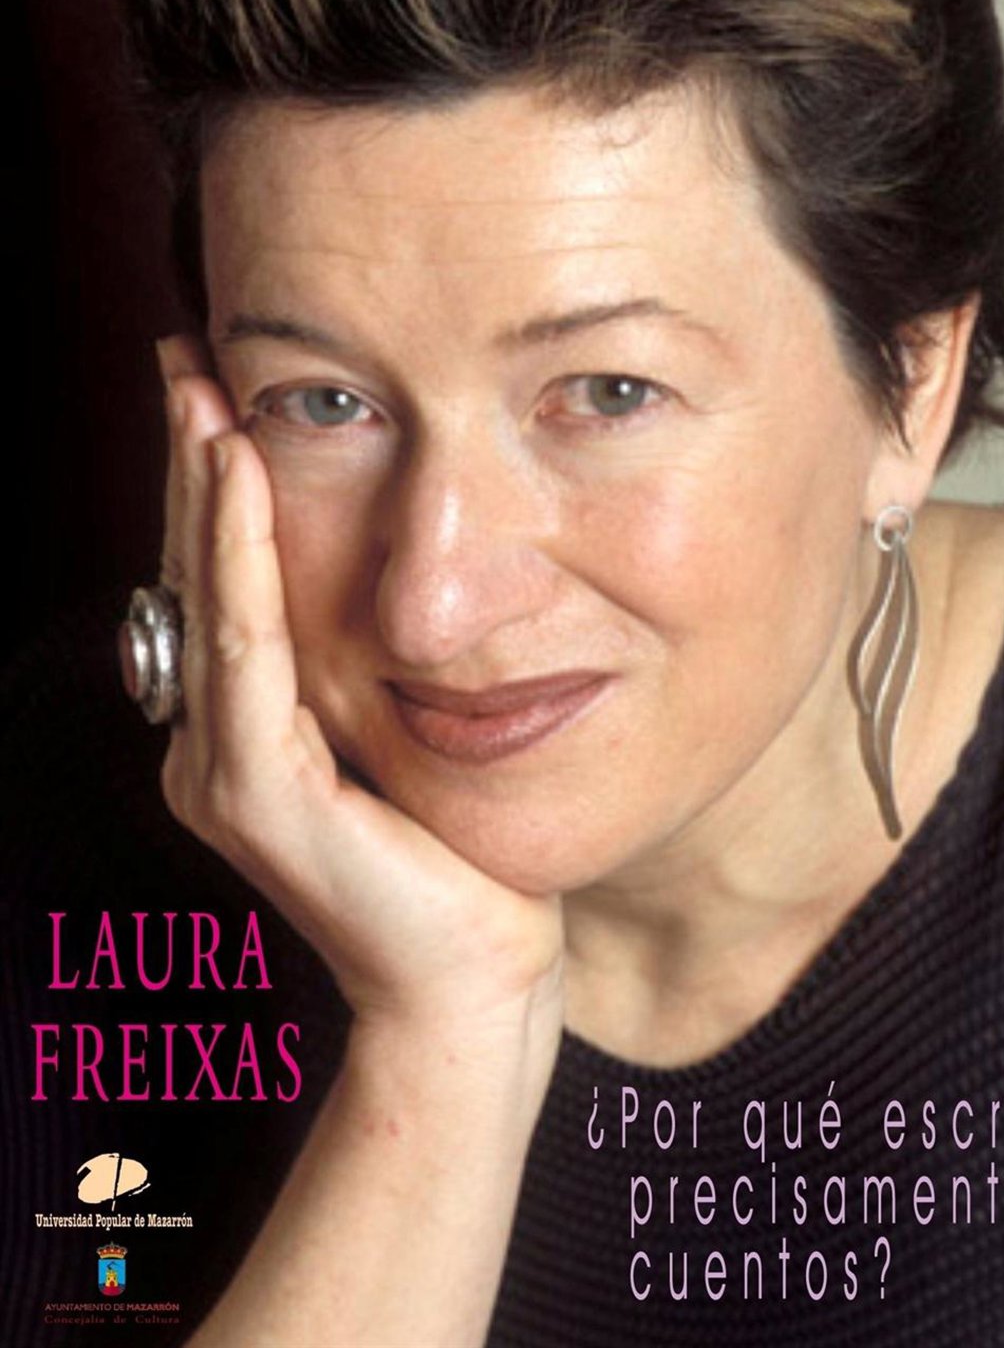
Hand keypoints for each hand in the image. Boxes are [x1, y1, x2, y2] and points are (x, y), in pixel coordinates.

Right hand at [156, 335, 564, 1047]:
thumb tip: (406, 581)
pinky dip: (238, 551)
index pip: (227, 587)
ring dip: (201, 485)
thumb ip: (377, 671)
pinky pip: (245, 648)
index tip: (218, 393)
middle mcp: (215, 745)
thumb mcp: (414, 741)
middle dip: (192, 463)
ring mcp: (224, 770)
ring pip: (207, 597)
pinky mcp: (258, 793)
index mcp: (248, 733)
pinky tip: (238, 471)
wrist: (474, 989)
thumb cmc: (462, 867)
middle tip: (185, 359)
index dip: (216, 490)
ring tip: (200, 389)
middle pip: (200, 576)